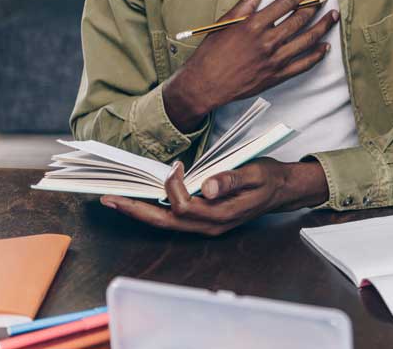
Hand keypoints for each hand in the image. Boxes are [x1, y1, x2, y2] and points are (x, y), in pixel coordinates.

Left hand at [99, 157, 323, 235]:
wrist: (283, 190)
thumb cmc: (269, 178)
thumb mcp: (255, 173)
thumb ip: (231, 180)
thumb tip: (207, 186)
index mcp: (221, 215)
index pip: (184, 206)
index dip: (174, 186)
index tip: (177, 165)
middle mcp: (210, 226)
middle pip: (165, 222)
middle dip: (135, 210)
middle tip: (109, 199)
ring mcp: (207, 226)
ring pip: (167, 223)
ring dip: (141, 211)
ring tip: (118, 200)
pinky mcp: (205, 220)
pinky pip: (174, 219)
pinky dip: (155, 209)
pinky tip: (144, 200)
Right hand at [164, 0, 338, 127]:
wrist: (206, 84)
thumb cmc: (212, 53)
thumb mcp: (225, 23)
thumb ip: (245, 5)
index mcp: (254, 25)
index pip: (284, 4)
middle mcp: (267, 41)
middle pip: (300, 19)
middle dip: (315, 5)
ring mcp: (275, 60)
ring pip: (307, 40)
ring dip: (323, 26)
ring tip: (333, 16)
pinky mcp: (277, 75)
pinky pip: (304, 64)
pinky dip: (317, 55)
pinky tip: (326, 47)